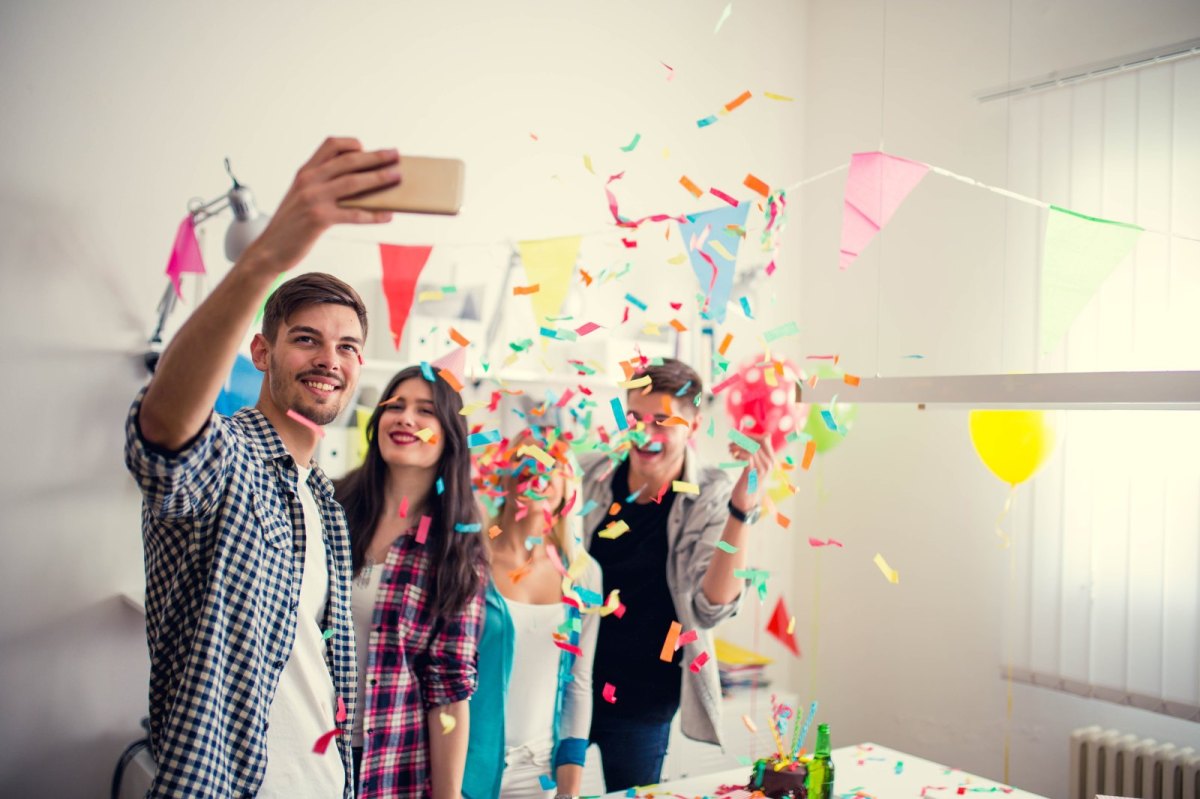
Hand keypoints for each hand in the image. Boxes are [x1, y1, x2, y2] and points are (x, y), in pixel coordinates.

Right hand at [241, 136, 399, 273]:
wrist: (269, 249)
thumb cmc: (291, 225)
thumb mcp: (302, 197)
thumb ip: (322, 185)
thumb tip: (358, 184)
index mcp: (305, 171)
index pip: (331, 145)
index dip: (352, 144)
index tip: (367, 149)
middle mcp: (308, 180)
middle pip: (348, 161)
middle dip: (375, 157)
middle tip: (395, 156)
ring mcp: (313, 198)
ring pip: (353, 182)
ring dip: (379, 179)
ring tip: (397, 178)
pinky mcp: (319, 218)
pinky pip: (353, 214)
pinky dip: (373, 214)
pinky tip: (387, 216)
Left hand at [728, 435, 773, 513]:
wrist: (746, 500)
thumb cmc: (748, 481)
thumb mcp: (754, 465)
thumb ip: (755, 453)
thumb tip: (747, 438)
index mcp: (771, 459)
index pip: (765, 439)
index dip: (752, 435)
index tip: (740, 436)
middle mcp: (770, 463)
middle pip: (758, 442)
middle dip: (743, 439)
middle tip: (732, 442)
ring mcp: (763, 469)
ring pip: (751, 448)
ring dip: (738, 446)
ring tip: (730, 448)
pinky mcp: (753, 473)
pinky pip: (747, 456)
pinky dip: (738, 454)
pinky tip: (733, 456)